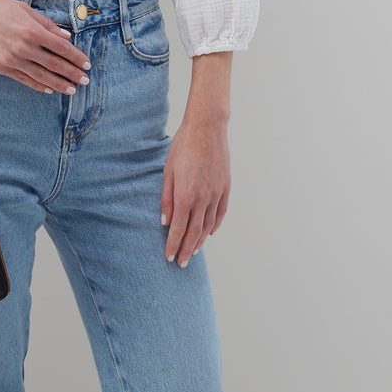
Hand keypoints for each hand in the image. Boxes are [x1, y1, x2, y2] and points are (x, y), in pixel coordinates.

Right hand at [0, 0, 91, 93]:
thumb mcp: (23, 8)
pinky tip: (48, 89)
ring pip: (41, 76)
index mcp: (31, 30)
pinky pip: (24, 79)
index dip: (76, 57)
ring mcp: (11, 60)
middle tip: (85, 80)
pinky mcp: (0, 67)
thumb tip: (65, 35)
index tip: (86, 64)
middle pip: (54, 64)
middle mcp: (23, 47)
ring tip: (71, 89)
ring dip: (58, 84)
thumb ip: (46, 24)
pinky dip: (38, 85)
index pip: (61, 47)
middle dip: (72, 73)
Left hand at [160, 114, 230, 265]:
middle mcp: (202, 199)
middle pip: (194, 232)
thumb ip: (166, 197)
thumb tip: (165, 221)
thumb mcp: (168, 170)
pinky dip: (215, 225)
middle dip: (187, 250)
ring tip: (193, 252)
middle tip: (182, 263)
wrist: (207, 128)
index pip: (178, 229)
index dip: (173, 245)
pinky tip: (210, 233)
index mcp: (185, 195)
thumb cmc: (183, 146)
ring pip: (209, 226)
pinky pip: (221, 213)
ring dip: (200, 241)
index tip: (169, 258)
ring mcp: (216, 194)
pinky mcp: (226, 187)